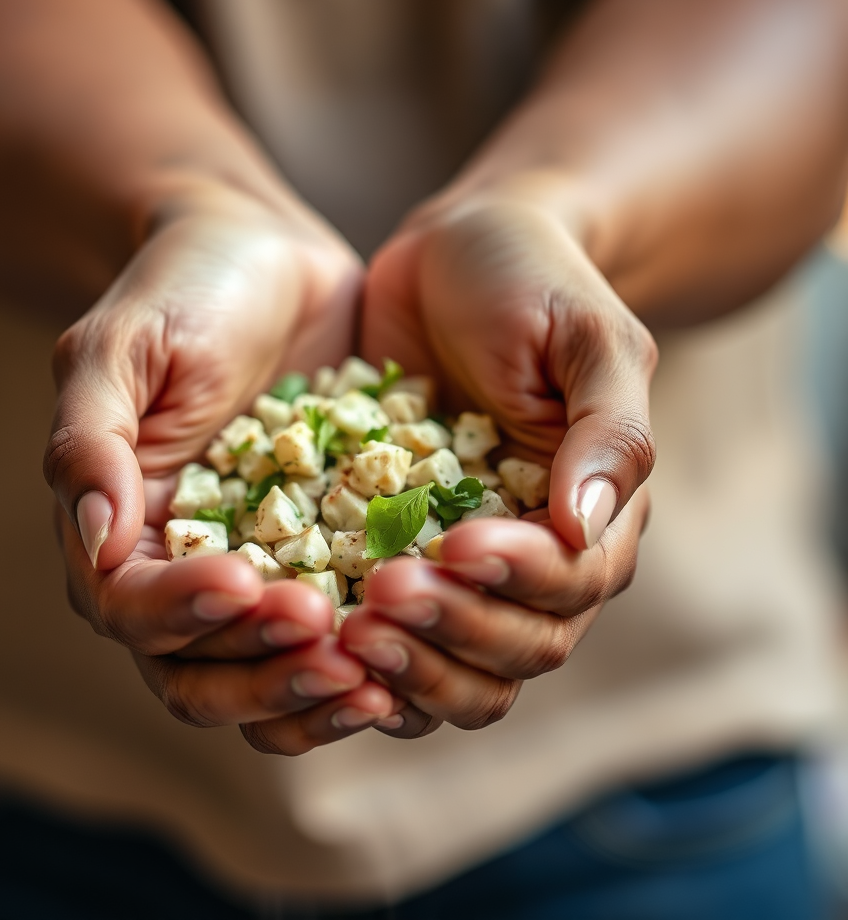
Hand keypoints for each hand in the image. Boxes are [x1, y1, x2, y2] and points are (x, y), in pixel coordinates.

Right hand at [44, 179, 395, 753]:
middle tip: (334, 649)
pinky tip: (424, 641)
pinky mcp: (329, 556)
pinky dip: (375, 656)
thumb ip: (91, 441)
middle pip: (203, 676)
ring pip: (273, 677)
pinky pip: (347, 633)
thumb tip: (97, 542)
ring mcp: (262, 571)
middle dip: (266, 675)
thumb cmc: (181, 290)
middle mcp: (185, 572)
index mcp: (122, 534)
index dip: (186, 614)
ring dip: (319, 692)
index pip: (136, 611)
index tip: (249, 581)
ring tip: (381, 674)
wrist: (264, 256)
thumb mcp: (122, 347)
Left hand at [348, 187, 656, 733]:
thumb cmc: (534, 282)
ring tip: (346, 629)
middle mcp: (532, 559)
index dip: (516, 579)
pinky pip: (385, 635)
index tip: (455, 542)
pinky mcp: (390, 552)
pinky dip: (358, 657)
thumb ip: (608, 433)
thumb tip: (585, 530)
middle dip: (453, 632)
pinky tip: (314, 636)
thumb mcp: (586, 338)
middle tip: (382, 594)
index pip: (570, 586)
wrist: (455, 254)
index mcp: (592, 515)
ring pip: (454, 668)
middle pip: (514, 649)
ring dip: (407, 666)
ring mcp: (459, 567)